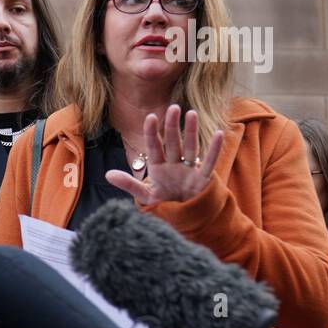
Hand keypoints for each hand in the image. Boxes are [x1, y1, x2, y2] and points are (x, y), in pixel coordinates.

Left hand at [105, 104, 224, 205]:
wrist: (185, 219)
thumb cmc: (165, 205)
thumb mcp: (145, 196)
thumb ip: (129, 184)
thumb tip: (108, 174)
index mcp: (158, 167)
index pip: (154, 147)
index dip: (152, 133)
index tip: (150, 117)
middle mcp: (174, 165)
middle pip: (173, 142)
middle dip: (172, 126)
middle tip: (173, 107)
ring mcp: (189, 170)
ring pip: (191, 147)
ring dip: (191, 131)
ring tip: (191, 113)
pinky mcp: (203, 179)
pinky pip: (210, 162)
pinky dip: (214, 149)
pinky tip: (219, 133)